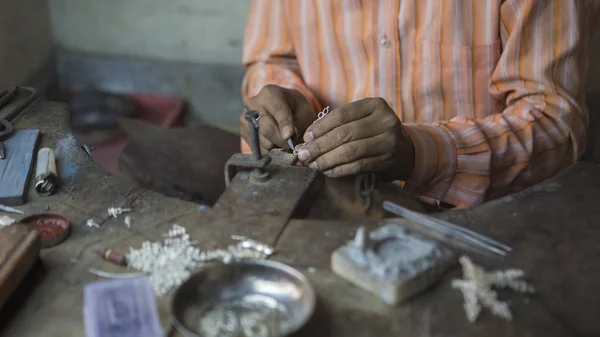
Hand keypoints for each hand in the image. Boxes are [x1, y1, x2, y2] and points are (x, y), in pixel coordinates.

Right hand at [241, 85, 314, 153]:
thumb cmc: (296, 110)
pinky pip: (256, 148)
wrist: (282, 110)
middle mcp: (253, 103)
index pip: (277, 110)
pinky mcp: (243, 132)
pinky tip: (275, 145)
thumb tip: (288, 137)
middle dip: (281, 141)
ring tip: (284, 143)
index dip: (284, 125)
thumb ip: (298, 123)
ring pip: (261, 141)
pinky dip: (268, 151)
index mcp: (270, 93)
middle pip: (267, 128)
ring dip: (276, 147)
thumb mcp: (304, 112)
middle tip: (291, 146)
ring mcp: (245, 118)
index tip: (289, 136)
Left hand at [296, 98, 414, 179]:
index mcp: (375, 105)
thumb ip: (340, 124)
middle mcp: (385, 120)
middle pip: (345, 133)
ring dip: (328, 159)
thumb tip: (308, 138)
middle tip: (304, 154)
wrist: (405, 151)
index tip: (306, 137)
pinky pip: (358, 166)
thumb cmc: (374, 133)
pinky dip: (340, 169)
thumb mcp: (363, 119)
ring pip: (351, 151)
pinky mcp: (388, 160)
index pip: (342, 115)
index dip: (321, 127)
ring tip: (313, 164)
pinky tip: (328, 171)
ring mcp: (389, 141)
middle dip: (321, 145)